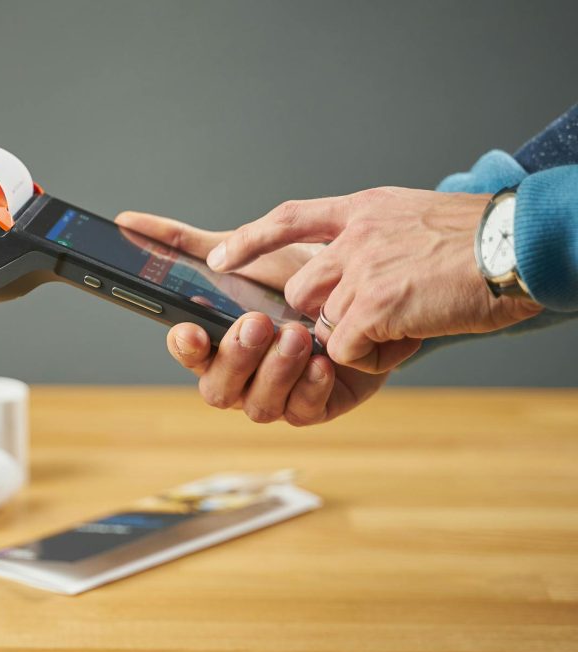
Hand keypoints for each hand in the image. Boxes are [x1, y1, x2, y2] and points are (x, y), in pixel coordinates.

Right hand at [116, 211, 386, 424]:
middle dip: (237, 356)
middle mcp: (239, 375)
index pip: (186, 352)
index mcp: (214, 342)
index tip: (189, 329)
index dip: (184, 347)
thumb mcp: (243, 251)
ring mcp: (274, 395)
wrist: (363, 289)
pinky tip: (322, 361)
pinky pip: (302, 412)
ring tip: (297, 335)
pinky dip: (310, 387)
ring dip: (275, 372)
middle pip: (218, 386)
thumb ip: (185, 242)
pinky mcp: (312, 407)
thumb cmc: (295, 276)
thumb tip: (125, 221)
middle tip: (258, 322)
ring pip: (259, 405)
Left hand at [204, 188, 543, 372]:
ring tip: (405, 322)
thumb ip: (374, 236)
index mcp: (362, 209)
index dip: (250, 240)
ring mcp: (361, 269)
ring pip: (323, 322)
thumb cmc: (479, 240)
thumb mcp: (414, 217)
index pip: (288, 217)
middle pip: (301, 288)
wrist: (519, 247)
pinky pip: (347, 347)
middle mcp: (354, 235)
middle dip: (328, 312)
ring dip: (357, 335)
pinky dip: (374, 354)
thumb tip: (351, 266)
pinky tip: (409, 335)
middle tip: (380, 313)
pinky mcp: (374, 306)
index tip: (220, 258)